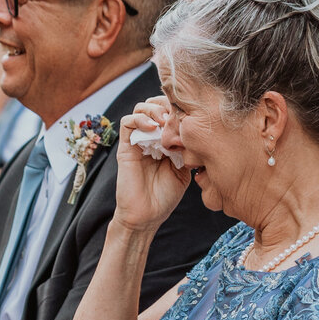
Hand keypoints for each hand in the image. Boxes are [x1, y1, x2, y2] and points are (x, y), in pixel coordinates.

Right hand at [115, 101, 189, 231]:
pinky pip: (127, 122)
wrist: (147, 216)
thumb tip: (192, 129)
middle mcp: (151, 137)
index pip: (169, 111)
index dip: (179, 107)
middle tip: (176, 114)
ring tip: (165, 120)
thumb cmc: (165, 197)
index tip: (191, 114)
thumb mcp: (184, 169)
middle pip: (155, 104)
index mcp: (165, 141)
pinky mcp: (125, 147)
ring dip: (154, 109)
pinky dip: (140, 119)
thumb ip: (186, 149)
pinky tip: (153, 127)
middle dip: (167, 103)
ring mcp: (137, 141)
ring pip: (140, 108)